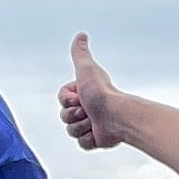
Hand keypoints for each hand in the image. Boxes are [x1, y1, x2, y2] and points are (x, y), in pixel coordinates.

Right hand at [56, 32, 138, 154]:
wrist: (117, 117)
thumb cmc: (103, 94)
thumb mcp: (87, 70)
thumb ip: (80, 53)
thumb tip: (81, 35)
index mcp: (83, 93)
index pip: (61, 100)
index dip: (67, 101)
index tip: (80, 97)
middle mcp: (86, 108)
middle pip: (64, 116)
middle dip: (73, 115)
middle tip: (88, 110)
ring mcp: (89, 124)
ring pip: (70, 130)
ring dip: (81, 126)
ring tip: (95, 121)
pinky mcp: (94, 139)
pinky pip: (80, 143)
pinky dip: (88, 139)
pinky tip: (97, 132)